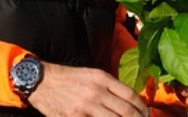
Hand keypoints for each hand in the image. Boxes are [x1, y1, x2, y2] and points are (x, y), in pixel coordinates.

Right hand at [28, 62, 147, 116]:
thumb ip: (110, 85)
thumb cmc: (69, 78)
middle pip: (125, 111)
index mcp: (102, 79)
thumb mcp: (92, 74)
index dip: (141, 107)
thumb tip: (129, 99)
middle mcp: (96, 93)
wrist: (42, 81)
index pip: (130, 95)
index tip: (146, 113)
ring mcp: (85, 107)